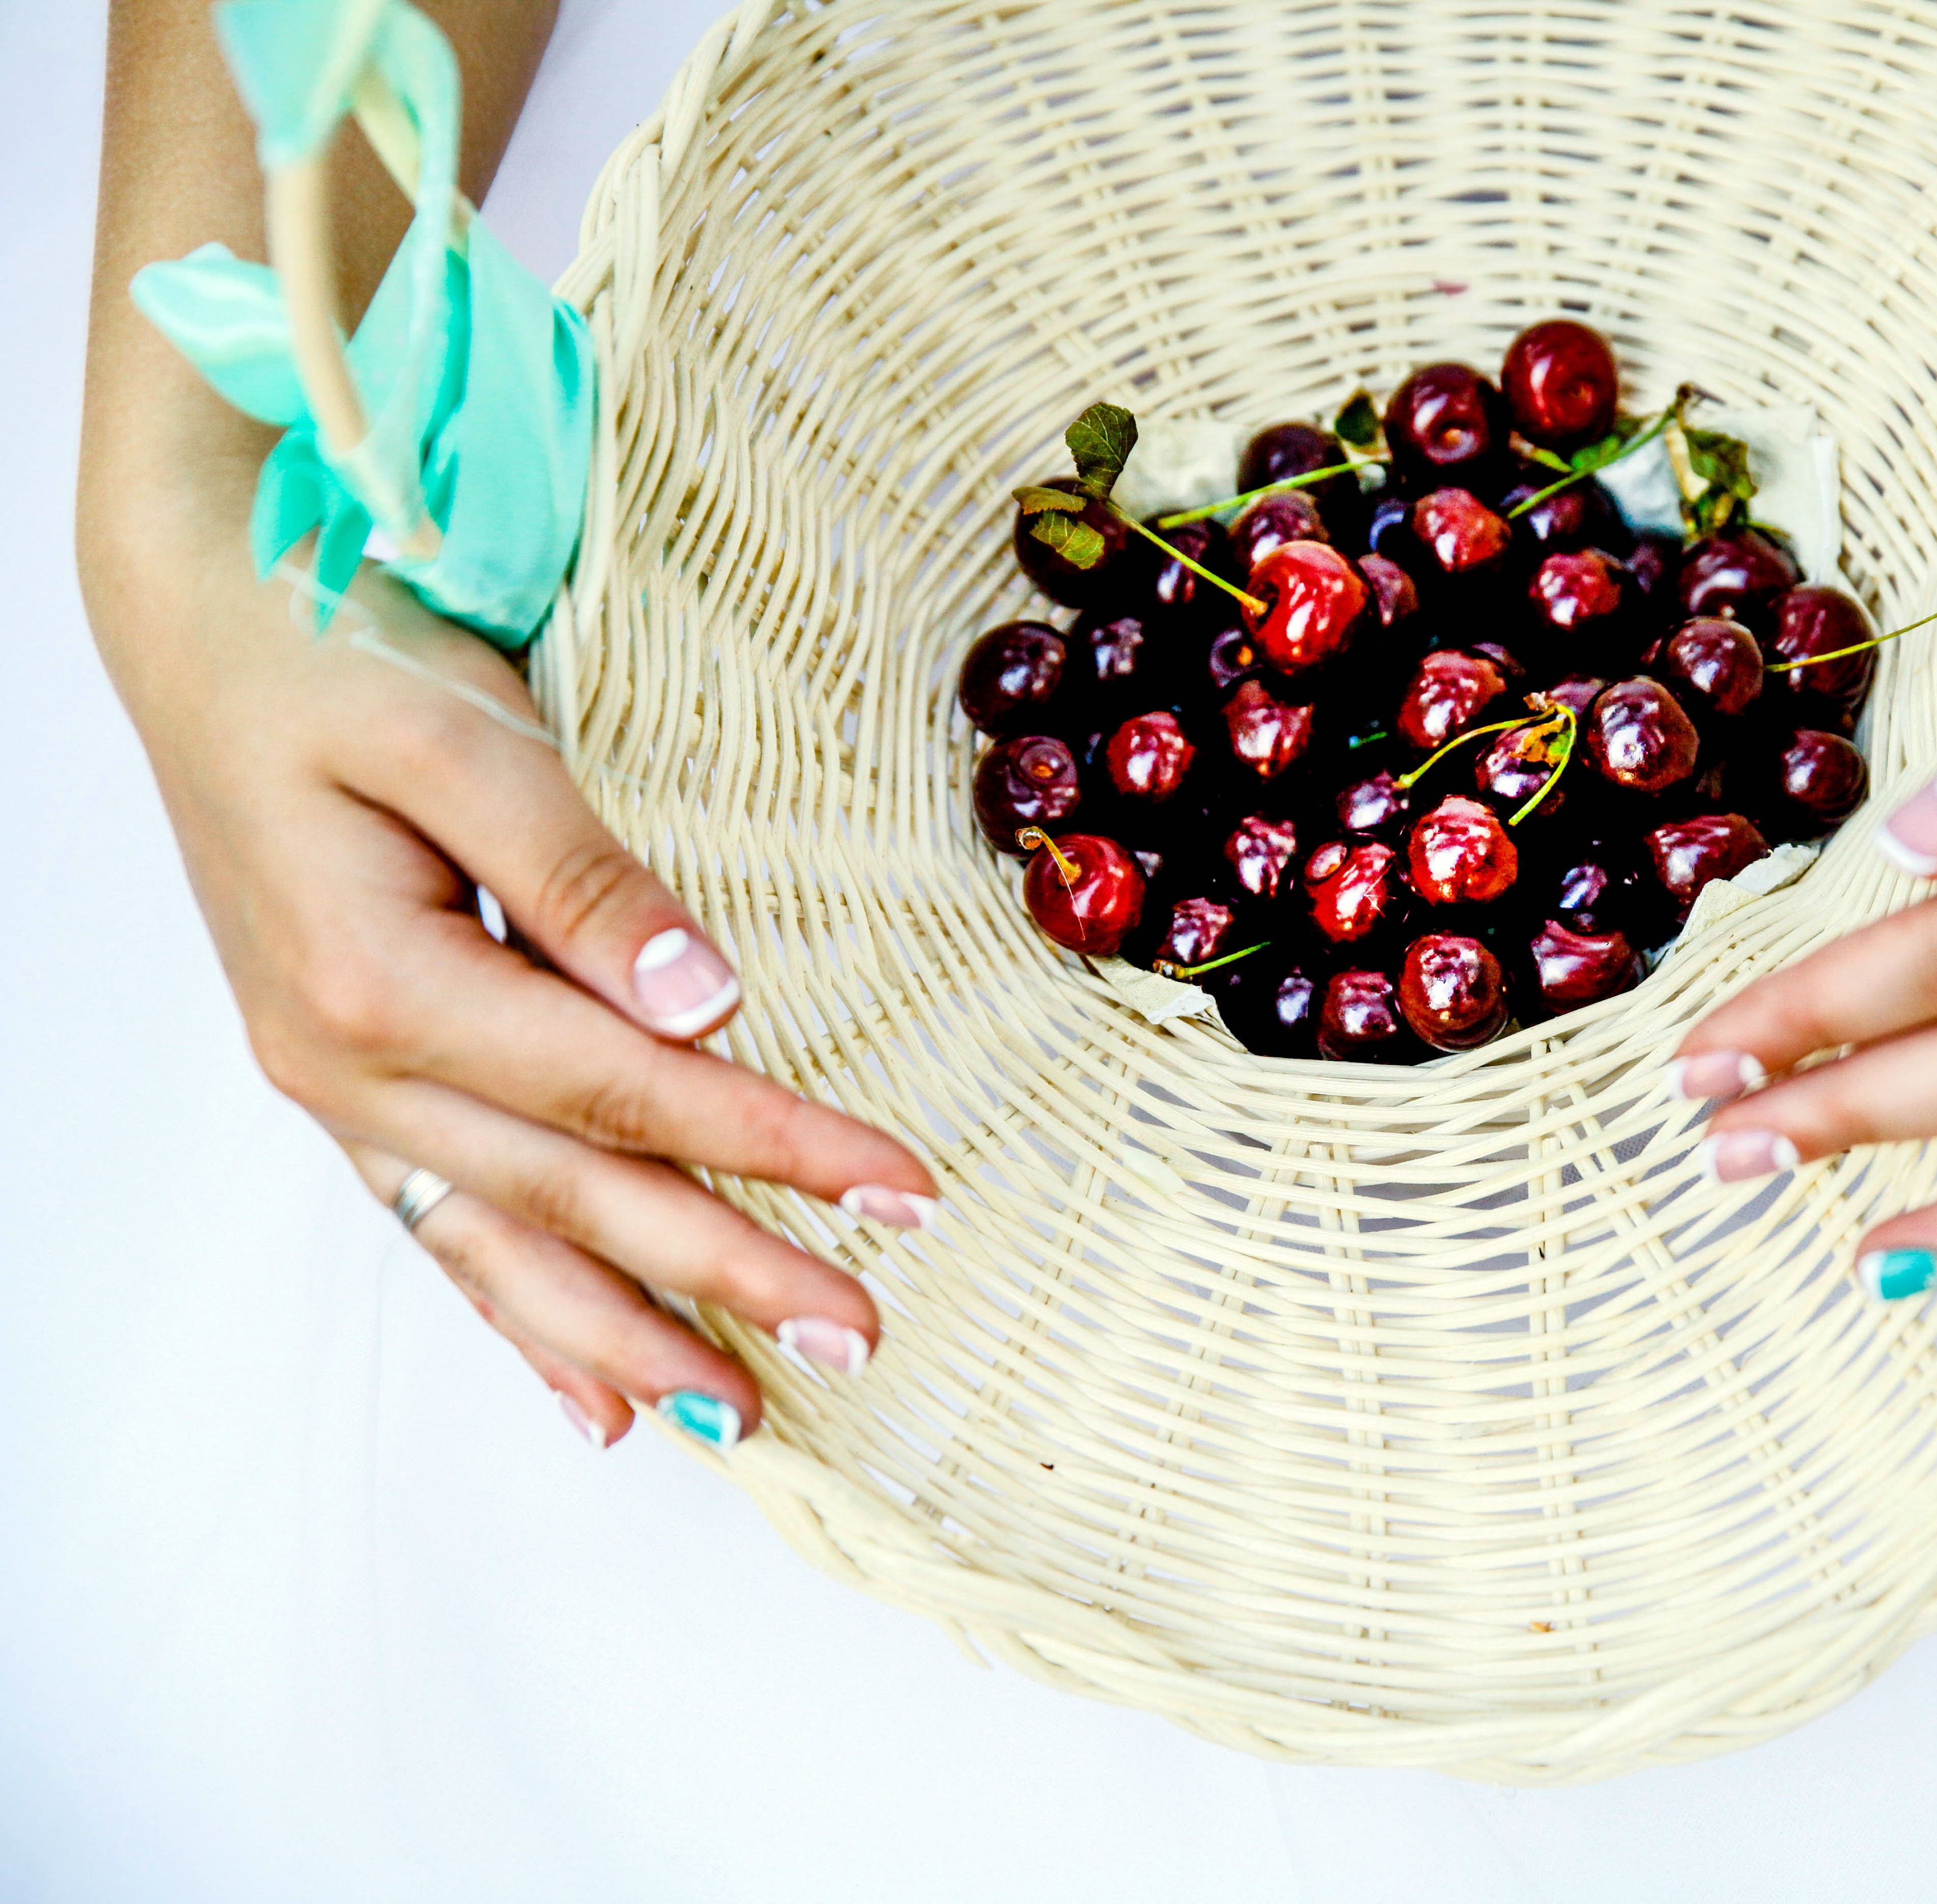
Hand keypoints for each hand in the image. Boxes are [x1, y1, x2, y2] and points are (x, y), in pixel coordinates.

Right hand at [92, 521, 938, 1447]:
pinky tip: (590, 1400)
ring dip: (629, 1336)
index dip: (775, 1145)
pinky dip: (521, 1319)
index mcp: (381, 983)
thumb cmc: (330, 655)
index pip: (628, 1091)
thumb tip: (706, 1000)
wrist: (200, 629)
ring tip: (742, 1413)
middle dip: (730, 1273)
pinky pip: (445, 1229)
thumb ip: (585, 878)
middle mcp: (347, 1068)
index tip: (900, 1190)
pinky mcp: (347, 1083)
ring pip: (507, 1246)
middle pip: (579, 1194)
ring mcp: (337, 1090)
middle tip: (860, 1336)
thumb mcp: (464, 738)